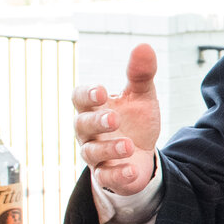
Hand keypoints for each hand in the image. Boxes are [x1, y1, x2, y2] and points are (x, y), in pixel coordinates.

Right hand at [72, 44, 160, 194]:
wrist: (143, 154)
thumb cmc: (135, 121)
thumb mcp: (141, 96)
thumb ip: (140, 74)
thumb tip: (143, 46)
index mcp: (94, 107)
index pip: (79, 98)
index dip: (87, 95)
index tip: (102, 91)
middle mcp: (89, 132)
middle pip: (81, 125)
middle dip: (97, 122)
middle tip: (114, 118)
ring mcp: (96, 155)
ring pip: (92, 153)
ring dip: (109, 149)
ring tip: (128, 145)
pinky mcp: (107, 176)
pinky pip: (106, 177)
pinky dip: (118, 174)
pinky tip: (132, 169)